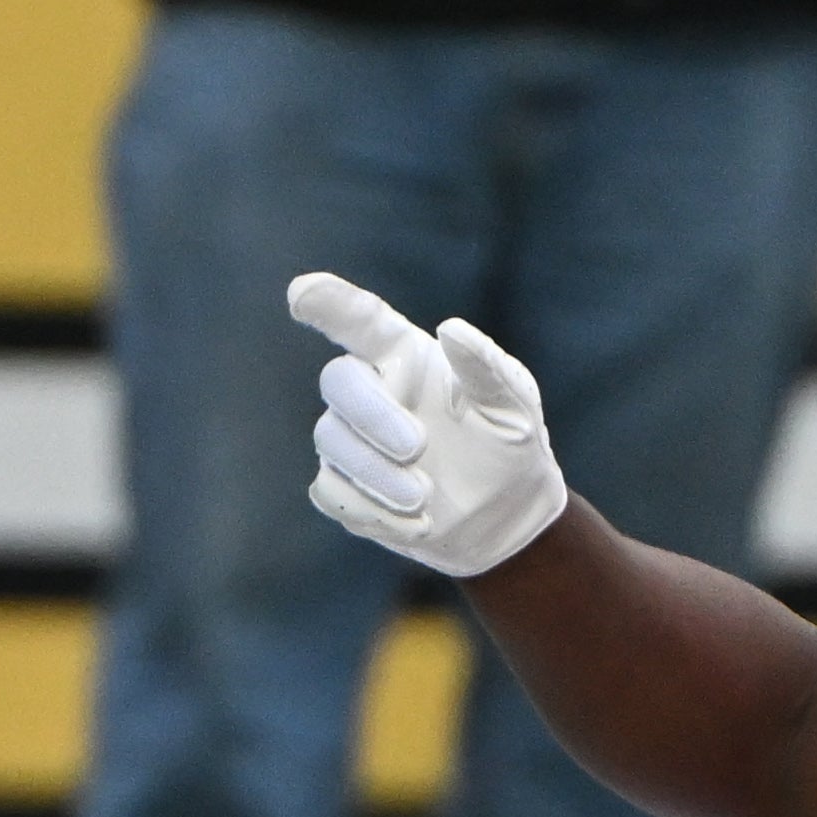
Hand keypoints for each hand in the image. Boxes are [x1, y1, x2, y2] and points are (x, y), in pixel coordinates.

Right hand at [293, 271, 568, 578]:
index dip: (328, 301)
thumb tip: (450, 328)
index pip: (360, 320)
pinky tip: (418, 524)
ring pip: (330, 441)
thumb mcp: (515, 405)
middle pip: (338, 381)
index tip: (301, 292)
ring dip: (376, 473)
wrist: (504, 515)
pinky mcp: (344, 486)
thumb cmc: (509, 443)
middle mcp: (371, 389)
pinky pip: (332, 491)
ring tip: (424, 499)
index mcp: (406, 356)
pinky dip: (373, 510)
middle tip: (418, 447)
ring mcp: (351, 439)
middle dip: (373, 415)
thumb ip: (486, 367)